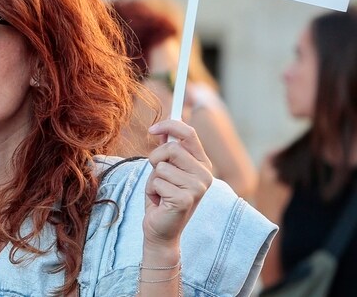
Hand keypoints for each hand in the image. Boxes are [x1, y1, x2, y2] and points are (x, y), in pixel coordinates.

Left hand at [142, 119, 212, 250]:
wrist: (161, 230)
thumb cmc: (162, 197)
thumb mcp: (165, 169)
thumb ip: (166, 149)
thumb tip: (161, 129)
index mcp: (202, 163)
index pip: (189, 133)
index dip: (169, 125)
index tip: (151, 129)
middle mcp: (205, 174)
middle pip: (172, 148)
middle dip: (155, 159)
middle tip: (157, 175)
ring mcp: (197, 188)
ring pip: (161, 166)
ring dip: (153, 179)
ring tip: (160, 192)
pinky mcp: (185, 200)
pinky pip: (157, 182)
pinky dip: (152, 191)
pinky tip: (160, 203)